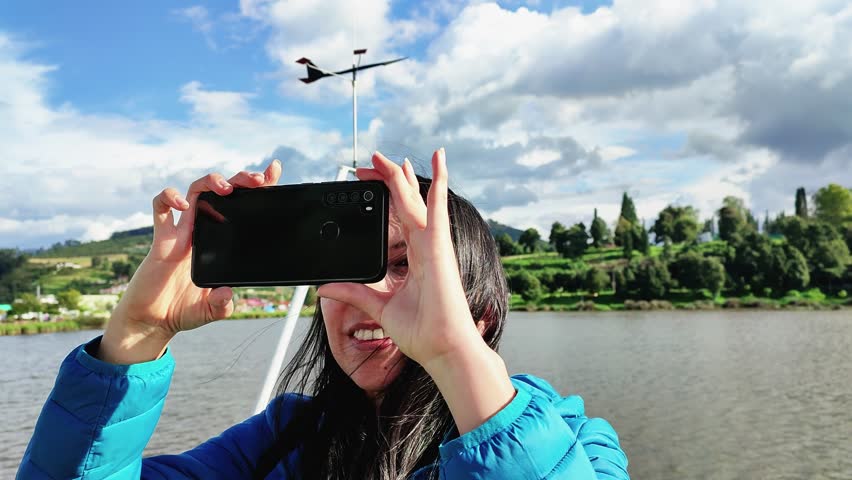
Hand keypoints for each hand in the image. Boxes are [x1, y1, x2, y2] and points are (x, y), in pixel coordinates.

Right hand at [100, 160, 281, 362]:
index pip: (241, 208)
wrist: (152, 320)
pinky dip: (170, 198)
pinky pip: (161, 208)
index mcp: (220, 241)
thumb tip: (226, 293)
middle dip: (240, 179)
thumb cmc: (182, 309)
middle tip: (256, 180)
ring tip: (225, 189)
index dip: (256, 189)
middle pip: (222, 192)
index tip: (273, 171)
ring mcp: (182, 231)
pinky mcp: (161, 238)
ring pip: (195, 191)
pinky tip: (183, 206)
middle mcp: (203, 231)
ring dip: (211, 182)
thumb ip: (221, 305)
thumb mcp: (212, 310)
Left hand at [317, 149, 482, 367]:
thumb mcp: (378, 306)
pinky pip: (437, 208)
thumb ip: (354, 293)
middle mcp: (426, 246)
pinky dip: (439, 181)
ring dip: (399, 177)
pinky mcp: (439, 246)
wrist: (442, 348)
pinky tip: (439, 158)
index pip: (398, 217)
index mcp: (416, 257)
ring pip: (414, 200)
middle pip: (404, 203)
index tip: (367, 182)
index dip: (385, 196)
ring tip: (384, 157)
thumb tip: (326, 288)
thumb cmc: (422, 332)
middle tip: (366, 164)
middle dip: (385, 181)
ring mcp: (434, 244)